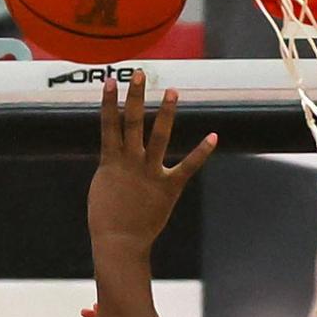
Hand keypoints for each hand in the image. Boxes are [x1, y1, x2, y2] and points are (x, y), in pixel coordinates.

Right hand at [88, 72, 216, 249]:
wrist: (119, 243)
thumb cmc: (106, 218)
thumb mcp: (103, 185)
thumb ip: (112, 164)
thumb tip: (116, 151)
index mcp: (111, 160)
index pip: (109, 123)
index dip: (109, 101)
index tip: (111, 79)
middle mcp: (131, 161)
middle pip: (133, 121)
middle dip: (136, 95)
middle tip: (140, 73)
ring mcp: (150, 173)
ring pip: (159, 136)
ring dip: (167, 113)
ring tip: (173, 91)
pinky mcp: (168, 187)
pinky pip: (187, 167)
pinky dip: (202, 152)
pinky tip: (213, 137)